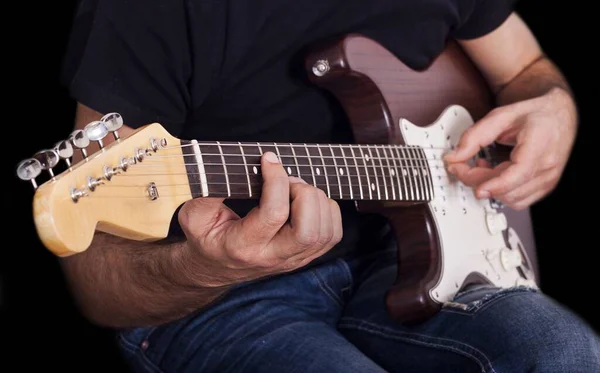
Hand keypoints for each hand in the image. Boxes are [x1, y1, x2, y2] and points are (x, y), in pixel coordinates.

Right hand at [177, 152, 342, 286]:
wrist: (214, 266)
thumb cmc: (206, 236)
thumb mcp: (194, 214)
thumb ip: (207, 192)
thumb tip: (229, 169)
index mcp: (243, 246)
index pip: (273, 214)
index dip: (276, 180)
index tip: (267, 159)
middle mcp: (272, 257)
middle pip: (308, 231)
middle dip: (304, 194)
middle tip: (287, 181)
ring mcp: (292, 260)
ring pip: (325, 233)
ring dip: (317, 201)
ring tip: (295, 189)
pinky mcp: (305, 256)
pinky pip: (332, 235)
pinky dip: (328, 211)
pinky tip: (307, 201)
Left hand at [443, 87, 576, 209]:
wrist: (559, 116)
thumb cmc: (535, 114)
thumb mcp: (501, 116)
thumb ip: (475, 136)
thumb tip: (454, 156)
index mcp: (540, 145)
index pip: (519, 173)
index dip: (496, 184)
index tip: (476, 187)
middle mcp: (548, 166)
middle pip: (509, 189)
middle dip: (478, 181)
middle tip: (461, 165)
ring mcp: (548, 180)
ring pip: (511, 199)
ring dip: (489, 187)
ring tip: (482, 166)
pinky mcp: (544, 188)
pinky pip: (518, 201)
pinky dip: (500, 192)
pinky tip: (494, 174)